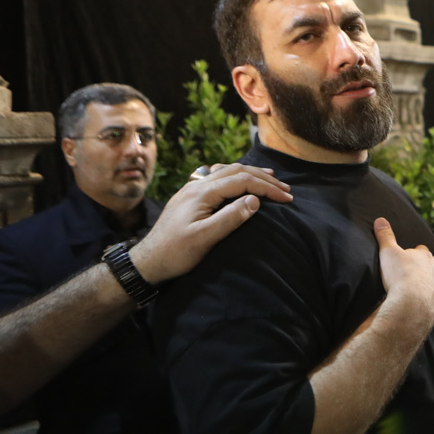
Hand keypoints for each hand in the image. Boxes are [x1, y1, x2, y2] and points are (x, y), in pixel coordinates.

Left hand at [129, 163, 292, 283]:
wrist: (147, 261)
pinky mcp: (189, 197)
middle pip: (236, 171)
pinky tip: (238, 181)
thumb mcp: (205, 238)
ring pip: (226, 171)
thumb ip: (231, 217)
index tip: (286, 199)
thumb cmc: (176, 253)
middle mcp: (196, 186)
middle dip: (263, 178)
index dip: (267, 188)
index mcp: (201, 193)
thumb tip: (255, 200)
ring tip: (269, 179)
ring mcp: (191, 190)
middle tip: (285, 189)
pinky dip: (234, 177)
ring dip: (250, 174)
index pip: (242, 181)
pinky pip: (216, 177)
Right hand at [372, 217, 433, 334]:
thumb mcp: (388, 252)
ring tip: (414, 290)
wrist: (411, 305)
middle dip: (422, 268)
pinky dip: (428, 300)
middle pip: (431, 265)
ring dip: (427, 284)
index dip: (413, 253)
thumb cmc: (400, 276)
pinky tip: (419, 304)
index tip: (405, 257)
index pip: (421, 250)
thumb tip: (380, 220)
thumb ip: (385, 236)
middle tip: (409, 273)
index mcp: (425, 256)